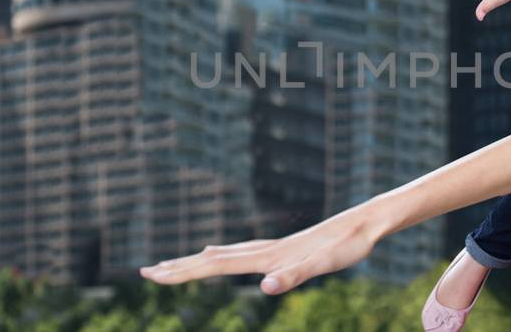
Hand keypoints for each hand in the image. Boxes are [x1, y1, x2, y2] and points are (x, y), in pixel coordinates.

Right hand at [140, 208, 384, 294]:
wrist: (365, 223)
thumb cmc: (347, 246)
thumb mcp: (324, 265)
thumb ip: (295, 276)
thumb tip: (266, 287)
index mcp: (267, 258)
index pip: (214, 266)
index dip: (183, 271)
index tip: (152, 274)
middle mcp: (264, 251)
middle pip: (211, 260)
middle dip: (178, 267)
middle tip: (145, 272)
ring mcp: (272, 248)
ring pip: (223, 256)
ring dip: (196, 261)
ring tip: (173, 264)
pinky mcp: (283, 249)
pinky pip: (240, 254)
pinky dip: (221, 256)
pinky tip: (220, 255)